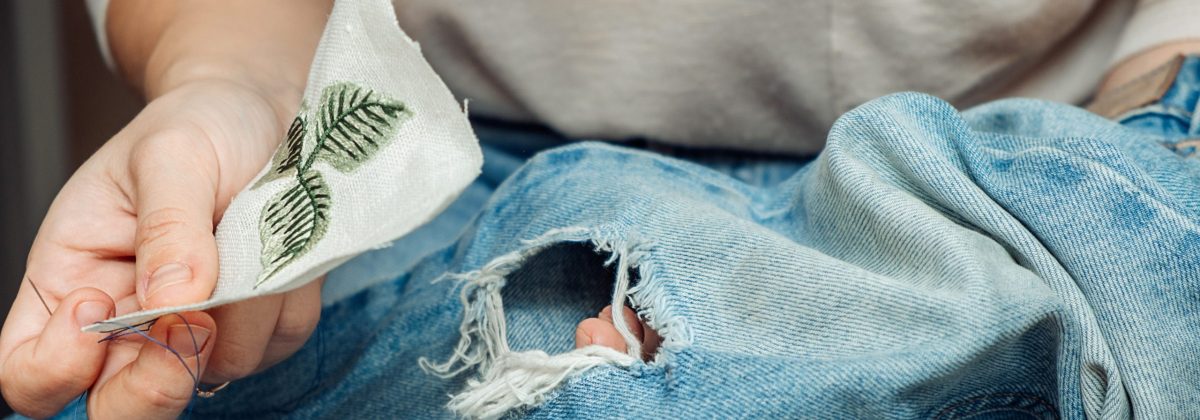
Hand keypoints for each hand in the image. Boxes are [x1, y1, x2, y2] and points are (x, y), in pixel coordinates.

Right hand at [0, 79, 322, 417]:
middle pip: (122, 409)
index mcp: (71, 285)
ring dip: (244, 313)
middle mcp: (129, 325)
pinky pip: (278, 343)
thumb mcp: (171, 154)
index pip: (28, 374)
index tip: (98, 304)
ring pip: (217, 374)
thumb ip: (166, 225)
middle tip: (196, 321)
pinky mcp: (259, 328)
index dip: (56, 366)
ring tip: (247, 236)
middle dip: (159, 381)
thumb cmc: (198, 126)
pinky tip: (279, 248)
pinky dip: (286, 299)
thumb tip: (171, 299)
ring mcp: (198, 334)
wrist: (265, 113)